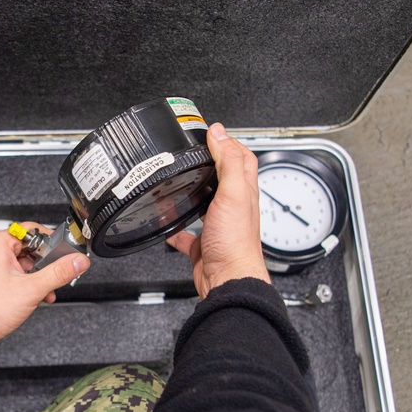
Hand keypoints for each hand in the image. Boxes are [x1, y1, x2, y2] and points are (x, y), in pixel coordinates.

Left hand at [0, 223, 89, 350]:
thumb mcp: (31, 290)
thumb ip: (58, 274)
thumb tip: (76, 262)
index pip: (31, 230)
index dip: (51, 242)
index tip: (63, 253)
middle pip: (26, 248)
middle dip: (43, 266)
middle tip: (54, 278)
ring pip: (18, 263)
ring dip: (34, 278)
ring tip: (43, 293)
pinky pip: (7, 274)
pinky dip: (21, 284)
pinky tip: (29, 298)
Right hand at [166, 123, 269, 297]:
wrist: (228, 278)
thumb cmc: (234, 242)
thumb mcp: (233, 193)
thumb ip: (228, 162)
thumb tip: (220, 134)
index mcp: (243, 192)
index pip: (242, 159)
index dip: (230, 143)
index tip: (213, 133)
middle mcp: (233, 208)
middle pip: (224, 179)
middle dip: (210, 164)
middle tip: (195, 152)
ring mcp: (219, 226)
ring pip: (206, 204)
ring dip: (195, 192)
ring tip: (180, 182)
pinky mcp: (205, 244)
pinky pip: (188, 233)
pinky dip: (177, 228)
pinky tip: (167, 226)